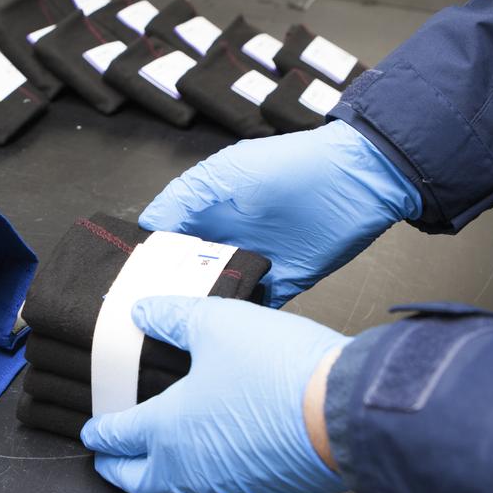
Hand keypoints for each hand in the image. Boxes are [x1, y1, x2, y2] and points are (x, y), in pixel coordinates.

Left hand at [80, 295, 349, 492]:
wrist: (346, 414)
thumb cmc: (279, 372)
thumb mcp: (217, 324)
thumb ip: (172, 318)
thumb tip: (142, 312)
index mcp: (166, 430)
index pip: (116, 437)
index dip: (99, 433)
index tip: (92, 432)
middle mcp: (188, 469)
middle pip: (138, 482)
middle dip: (118, 471)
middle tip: (110, 462)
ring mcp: (226, 487)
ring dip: (161, 481)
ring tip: (159, 465)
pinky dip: (205, 482)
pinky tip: (216, 462)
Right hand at [139, 120, 420, 307]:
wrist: (358, 182)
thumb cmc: (293, 167)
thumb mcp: (226, 173)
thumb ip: (184, 197)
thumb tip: (148, 224)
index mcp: (211, 212)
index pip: (171, 240)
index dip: (152, 259)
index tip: (134, 280)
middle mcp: (230, 238)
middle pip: (191, 273)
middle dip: (174, 289)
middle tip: (156, 309)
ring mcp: (256, 262)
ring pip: (219, 294)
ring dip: (207, 305)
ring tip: (188, 321)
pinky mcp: (285, 283)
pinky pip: (256, 306)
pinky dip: (243, 315)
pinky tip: (227, 325)